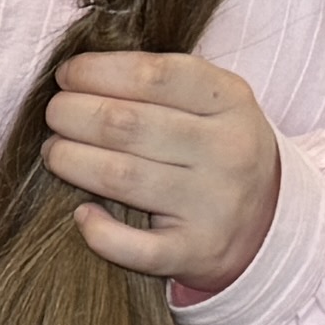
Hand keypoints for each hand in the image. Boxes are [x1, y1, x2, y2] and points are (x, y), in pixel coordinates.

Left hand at [43, 48, 281, 297]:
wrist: (270, 219)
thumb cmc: (215, 146)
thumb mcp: (211, 100)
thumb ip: (157, 80)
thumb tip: (77, 72)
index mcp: (231, 101)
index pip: (153, 75)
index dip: (97, 71)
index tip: (68, 76)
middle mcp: (229, 152)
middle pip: (126, 124)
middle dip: (72, 114)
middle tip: (54, 115)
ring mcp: (214, 205)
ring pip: (120, 176)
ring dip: (70, 160)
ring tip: (55, 152)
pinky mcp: (196, 252)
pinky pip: (135, 248)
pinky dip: (99, 232)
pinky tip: (83, 214)